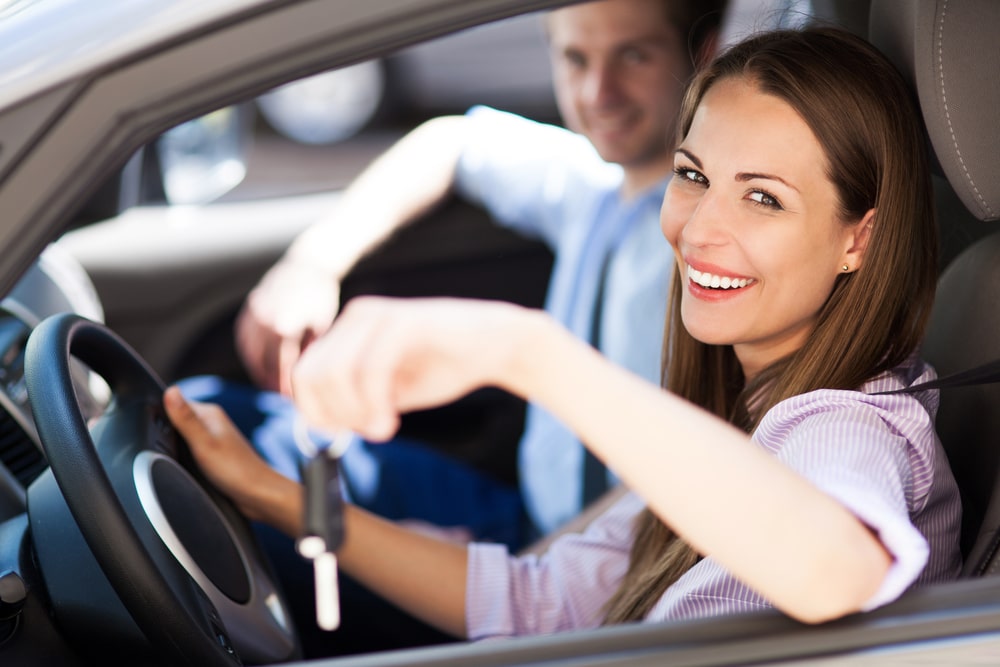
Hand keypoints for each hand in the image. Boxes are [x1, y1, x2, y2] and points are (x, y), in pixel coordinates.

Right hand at [163, 386, 302, 535]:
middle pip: (176, 422)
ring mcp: (213, 439)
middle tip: (162, 450)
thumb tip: (171, 390)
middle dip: (165, 434)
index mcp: (210, 414)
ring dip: (174, 447)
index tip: (152, 430)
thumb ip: (185, 418)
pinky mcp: (213, 455)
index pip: (174, 403)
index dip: (159, 415)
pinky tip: (183, 468)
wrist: (257, 494)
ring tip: (174, 460)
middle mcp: (212, 423)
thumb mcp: (203, 443)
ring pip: (182, 438)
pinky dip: (183, 458)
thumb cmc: (236, 470)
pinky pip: (190, 452)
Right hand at [235, 260, 340, 394]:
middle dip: (273, 383)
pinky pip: (244, 340)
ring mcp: (252, 314)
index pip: (282, 367)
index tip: (294, 399)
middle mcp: (263, 320)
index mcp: (284, 325)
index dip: (287, 386)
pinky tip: (261, 366)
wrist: (307, 264)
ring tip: (271, 385)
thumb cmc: (321, 296)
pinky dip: (250, 355)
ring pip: (249, 353)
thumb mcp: (322, 325)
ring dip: (258, 371)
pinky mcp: (247, 309)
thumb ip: (312, 352)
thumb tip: (307, 380)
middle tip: (283, 397)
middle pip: (264, 363)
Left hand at [291, 295, 537, 441]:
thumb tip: (318, 424)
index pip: (303, 376)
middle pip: (311, 376)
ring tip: (384, 428)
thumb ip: (354, 402)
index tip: (349, 433)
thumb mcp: (388, 391)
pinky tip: (392, 420)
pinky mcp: (403, 322)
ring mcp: (378, 316)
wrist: (497, 344)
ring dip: (355, 413)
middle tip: (371, 432)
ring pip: (335, 374)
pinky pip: (370, 370)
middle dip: (335, 416)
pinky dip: (374, 404)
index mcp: (348, 332)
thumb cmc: (444, 365)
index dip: (316, 413)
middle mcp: (356, 318)